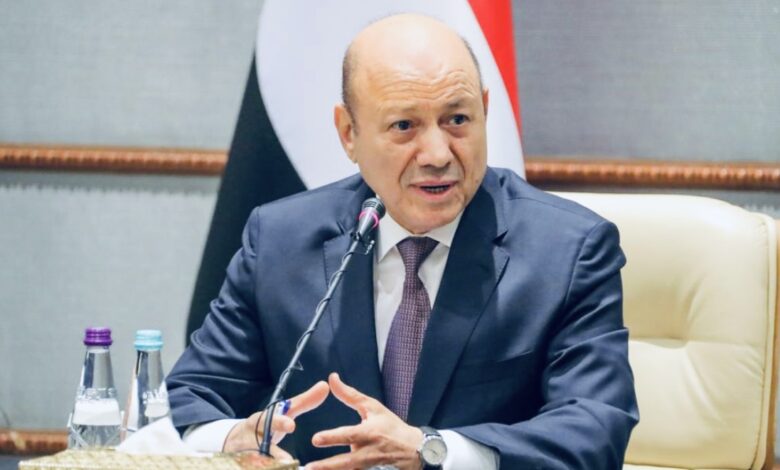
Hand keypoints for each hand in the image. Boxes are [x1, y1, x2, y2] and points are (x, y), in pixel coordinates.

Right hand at [223, 380, 329, 459]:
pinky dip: (265, 469)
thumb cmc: (267, 424)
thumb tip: (324, 385)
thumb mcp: (283, 412)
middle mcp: (250, 438)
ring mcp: (246, 455)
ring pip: (257, 462)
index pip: (269, 420)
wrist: (236, 441)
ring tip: (288, 466)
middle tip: (287, 461)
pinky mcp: (245, 465)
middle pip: (260, 446)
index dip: (279, 423)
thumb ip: (304, 402)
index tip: (291, 425)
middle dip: (273, 453)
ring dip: (269, 466)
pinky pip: (254, 468)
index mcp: (260, 420)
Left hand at [306, 373, 423, 469]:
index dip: (332, 437)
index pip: (349, 435)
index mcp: (369, 432)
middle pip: (346, 461)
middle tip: (310, 467)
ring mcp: (368, 464)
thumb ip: (349, 395)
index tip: (315, 439)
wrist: (412, 449)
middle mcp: (368, 451)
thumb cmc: (390, 426)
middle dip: (328, 465)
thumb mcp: (372, 407)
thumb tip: (332, 378)